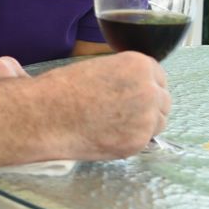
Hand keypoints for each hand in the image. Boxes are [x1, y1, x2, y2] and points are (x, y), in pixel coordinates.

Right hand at [45, 51, 169, 159]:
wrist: (45, 116)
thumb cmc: (63, 89)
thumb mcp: (100, 67)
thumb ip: (126, 75)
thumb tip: (140, 86)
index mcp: (139, 65)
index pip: (158, 75)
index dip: (146, 84)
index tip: (133, 92)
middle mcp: (148, 90)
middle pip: (164, 99)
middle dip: (149, 104)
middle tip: (126, 110)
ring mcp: (145, 119)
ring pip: (159, 121)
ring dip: (146, 122)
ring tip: (119, 123)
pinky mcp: (137, 142)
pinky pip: (146, 140)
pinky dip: (133, 138)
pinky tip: (111, 134)